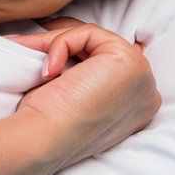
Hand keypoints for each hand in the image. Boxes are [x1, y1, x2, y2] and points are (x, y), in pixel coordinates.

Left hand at [2, 18, 159, 174]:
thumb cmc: (48, 127)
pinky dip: (61, 44)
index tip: (51, 49)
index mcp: (136, 107)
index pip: (111, 65)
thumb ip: (84, 75)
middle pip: (104, 49)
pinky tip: (49, 70)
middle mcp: (145, 94)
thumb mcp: (74, 95)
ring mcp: (143, 78)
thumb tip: (66, 49)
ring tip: (32, 58)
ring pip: (95, 39)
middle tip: (29, 46)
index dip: (82, 52)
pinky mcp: (129, 62)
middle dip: (66, 44)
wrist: (44, 141)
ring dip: (58, 44)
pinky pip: (89, 33)